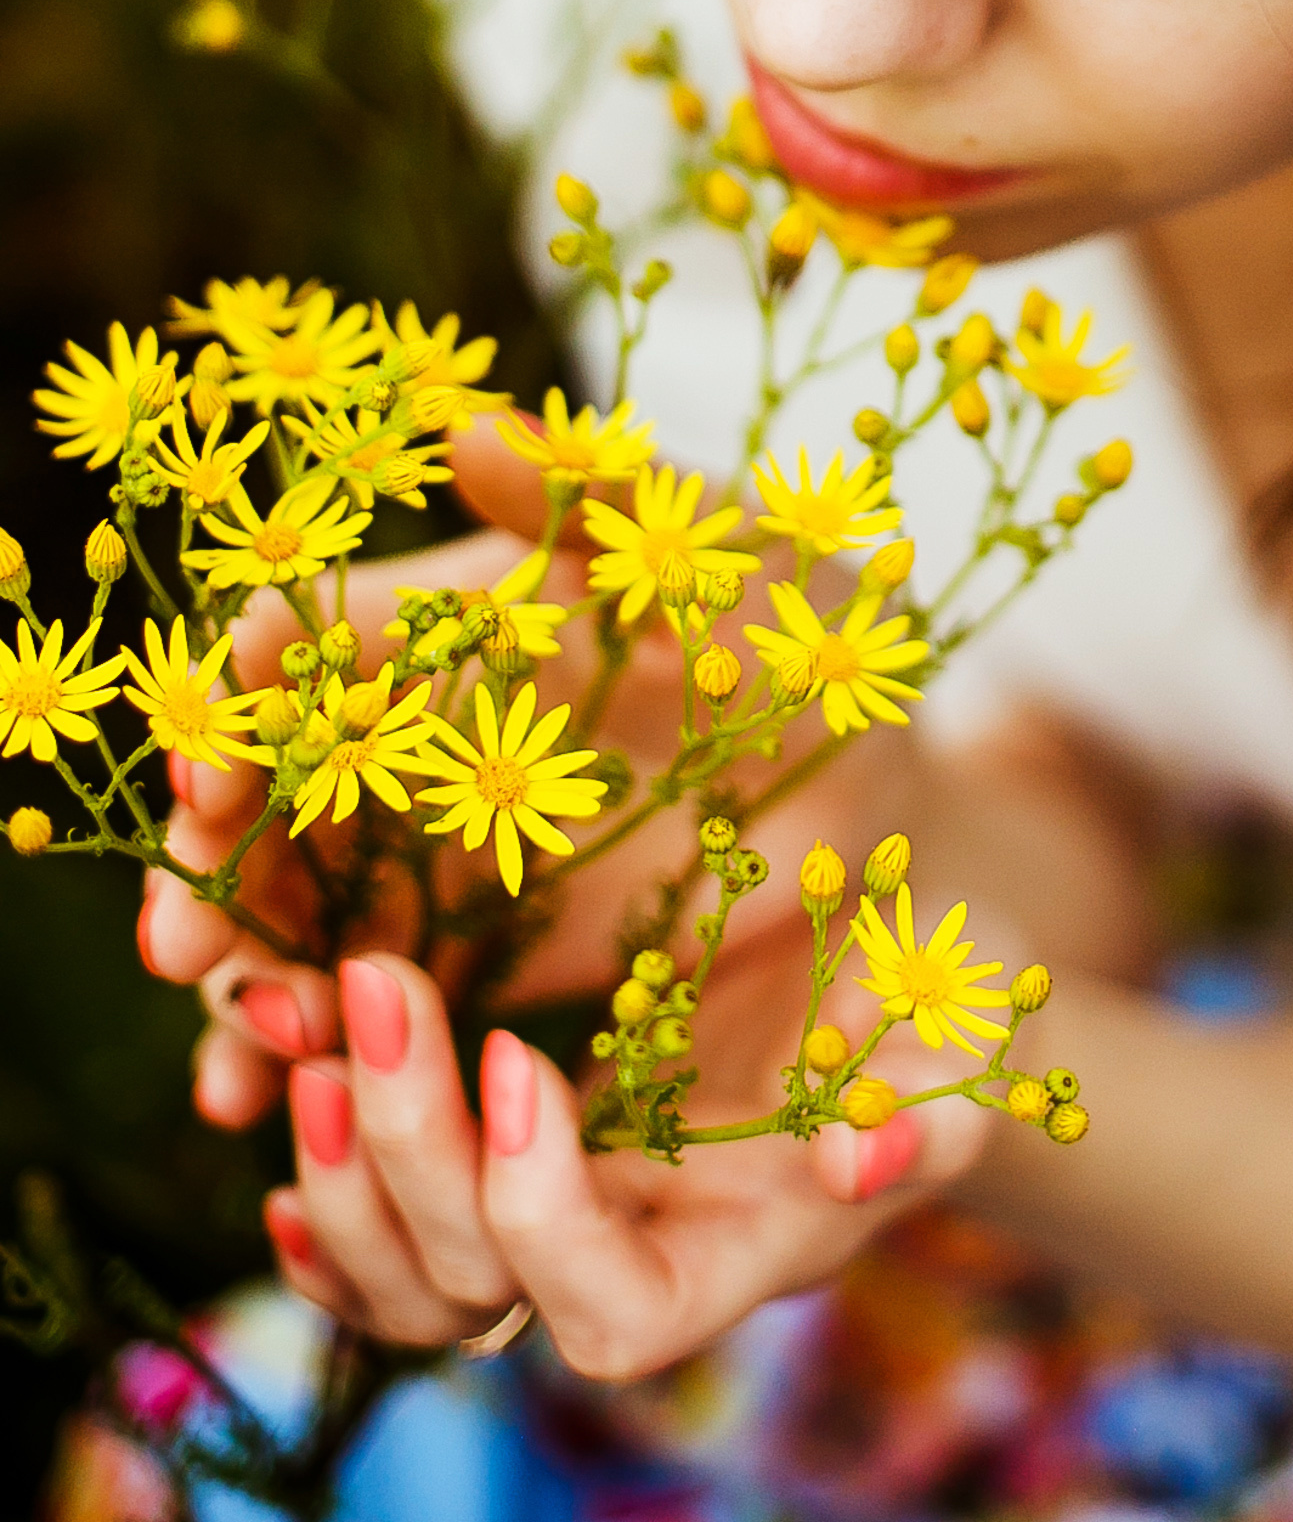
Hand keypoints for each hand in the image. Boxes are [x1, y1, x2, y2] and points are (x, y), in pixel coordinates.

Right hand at [141, 418, 896, 1125]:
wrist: (883, 778)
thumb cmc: (797, 626)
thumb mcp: (714, 544)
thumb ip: (596, 491)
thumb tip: (473, 424)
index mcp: (443, 625)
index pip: (294, 651)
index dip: (234, 705)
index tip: (210, 768)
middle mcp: (412, 744)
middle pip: (260, 800)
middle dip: (207, 865)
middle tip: (182, 938)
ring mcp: (432, 861)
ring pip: (283, 917)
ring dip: (238, 975)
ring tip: (250, 1042)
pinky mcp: (473, 960)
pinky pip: (356, 1011)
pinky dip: (294, 1049)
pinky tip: (266, 1097)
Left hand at [264, 948, 987, 1375]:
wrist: (874, 974)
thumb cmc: (931, 1007)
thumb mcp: (962, 1031)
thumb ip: (935, 1106)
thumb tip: (869, 1161)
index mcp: (730, 1255)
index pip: (612, 1317)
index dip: (544, 1216)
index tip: (520, 1059)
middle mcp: (624, 1268)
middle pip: (476, 1289)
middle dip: (408, 1147)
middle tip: (370, 987)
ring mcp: (548, 1234)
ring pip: (407, 1282)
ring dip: (341, 1167)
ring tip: (308, 1031)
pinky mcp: (494, 1178)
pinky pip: (377, 1253)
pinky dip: (317, 1206)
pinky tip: (283, 1103)